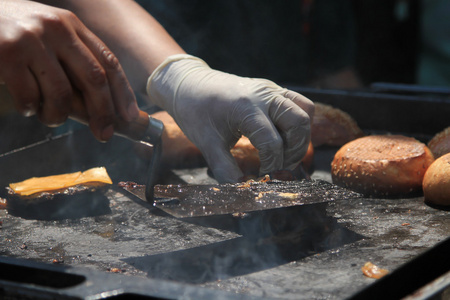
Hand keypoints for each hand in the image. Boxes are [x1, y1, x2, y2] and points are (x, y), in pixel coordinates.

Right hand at [0, 0, 138, 140]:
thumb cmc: (14, 35)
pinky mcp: (7, 54)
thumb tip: (101, 107)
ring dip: (58, 116)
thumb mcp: (50, 38)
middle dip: (104, 112)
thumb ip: (74, 62)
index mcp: (72, 26)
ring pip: (62, 94)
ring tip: (49, 117)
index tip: (130, 117)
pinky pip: (30, 97)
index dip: (123, 93)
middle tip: (104, 134)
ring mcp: (32, 40)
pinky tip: (26, 106)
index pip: (108, 62)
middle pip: (95, 79)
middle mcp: (56, 28)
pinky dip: (31, 110)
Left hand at [147, 55, 313, 182]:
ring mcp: (271, 89)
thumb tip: (242, 190)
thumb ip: (225, 170)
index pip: (272, 142)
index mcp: (245, 108)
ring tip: (285, 154)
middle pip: (299, 123)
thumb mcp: (207, 144)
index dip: (272, 166)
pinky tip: (284, 137)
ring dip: (301, 136)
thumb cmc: (195, 112)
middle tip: (281, 168)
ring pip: (305, 111)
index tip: (265, 179)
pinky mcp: (273, 89)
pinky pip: (300, 103)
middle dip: (294, 151)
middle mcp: (264, 95)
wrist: (189, 84)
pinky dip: (299, 122)